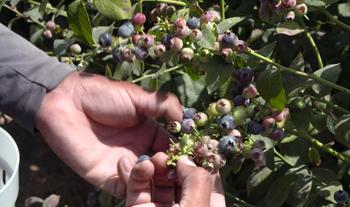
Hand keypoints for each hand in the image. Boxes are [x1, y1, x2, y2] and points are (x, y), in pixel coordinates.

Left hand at [35, 72, 181, 196]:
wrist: (66, 101)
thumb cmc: (103, 95)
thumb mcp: (138, 97)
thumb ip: (164, 106)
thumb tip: (188, 120)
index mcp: (149, 132)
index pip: (171, 147)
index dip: (181, 151)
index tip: (192, 154)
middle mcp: (139, 151)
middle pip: (161, 167)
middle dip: (170, 168)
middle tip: (177, 166)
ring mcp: (124, 165)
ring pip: (147, 181)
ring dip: (155, 177)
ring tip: (156, 166)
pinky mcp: (106, 177)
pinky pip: (126, 188)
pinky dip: (135, 187)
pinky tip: (140, 175)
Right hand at [123, 152, 225, 206]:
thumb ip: (197, 181)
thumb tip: (187, 160)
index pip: (210, 183)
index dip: (204, 162)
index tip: (199, 143)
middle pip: (182, 178)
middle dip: (175, 162)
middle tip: (169, 149)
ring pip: (159, 181)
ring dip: (154, 165)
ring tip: (152, 157)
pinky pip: (137, 189)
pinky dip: (135, 175)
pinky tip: (132, 163)